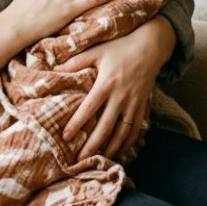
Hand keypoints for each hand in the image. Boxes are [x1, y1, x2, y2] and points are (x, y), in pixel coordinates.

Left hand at [57, 16, 173, 160]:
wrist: (151, 45)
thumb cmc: (121, 46)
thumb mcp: (98, 50)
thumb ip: (77, 61)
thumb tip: (55, 68)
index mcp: (106, 83)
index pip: (89, 108)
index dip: (77, 123)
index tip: (66, 136)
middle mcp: (121, 95)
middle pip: (106, 126)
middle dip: (93, 144)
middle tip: (81, 159)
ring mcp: (134, 102)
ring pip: (123, 131)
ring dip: (112, 147)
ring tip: (100, 160)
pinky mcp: (143, 105)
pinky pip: (136, 128)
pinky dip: (129, 142)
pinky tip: (122, 152)